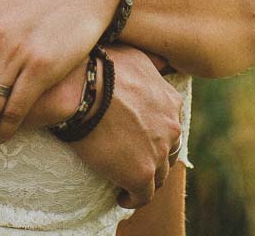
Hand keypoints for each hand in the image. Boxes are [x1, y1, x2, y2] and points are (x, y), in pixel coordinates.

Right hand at [70, 46, 181, 208]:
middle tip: (135, 161)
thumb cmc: (100, 66)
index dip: (157, 134)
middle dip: (155, 158)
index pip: (170, 125)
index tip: (141, 140)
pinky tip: (122, 197)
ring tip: (128, 182)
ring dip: (145, 179)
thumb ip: (152, 63)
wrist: (83, 87)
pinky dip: (133, 199)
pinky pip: (142, 195)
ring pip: (158, 176)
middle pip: (168, 152)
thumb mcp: (135, 55)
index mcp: (170, 100)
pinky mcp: (141, 172)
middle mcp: (171, 126)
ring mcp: (158, 151)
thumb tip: (161, 61)